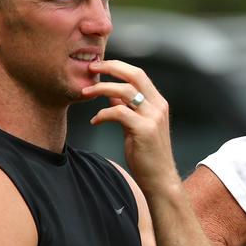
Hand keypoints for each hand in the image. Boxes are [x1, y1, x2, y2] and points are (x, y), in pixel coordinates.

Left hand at [83, 59, 179, 195]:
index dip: (118, 66)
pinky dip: (103, 113)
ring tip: (85, 93)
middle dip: (110, 67)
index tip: (99, 66)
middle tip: (90, 68)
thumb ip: (127, 108)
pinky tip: (95, 121)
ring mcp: (153, 117)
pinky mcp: (145, 130)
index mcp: (158, 103)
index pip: (138, 74)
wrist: (159, 179)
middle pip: (134, 75)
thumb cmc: (147, 155)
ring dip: (101, 88)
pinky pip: (119, 112)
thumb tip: (111, 92)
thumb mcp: (136, 126)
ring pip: (125, 90)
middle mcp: (158, 106)